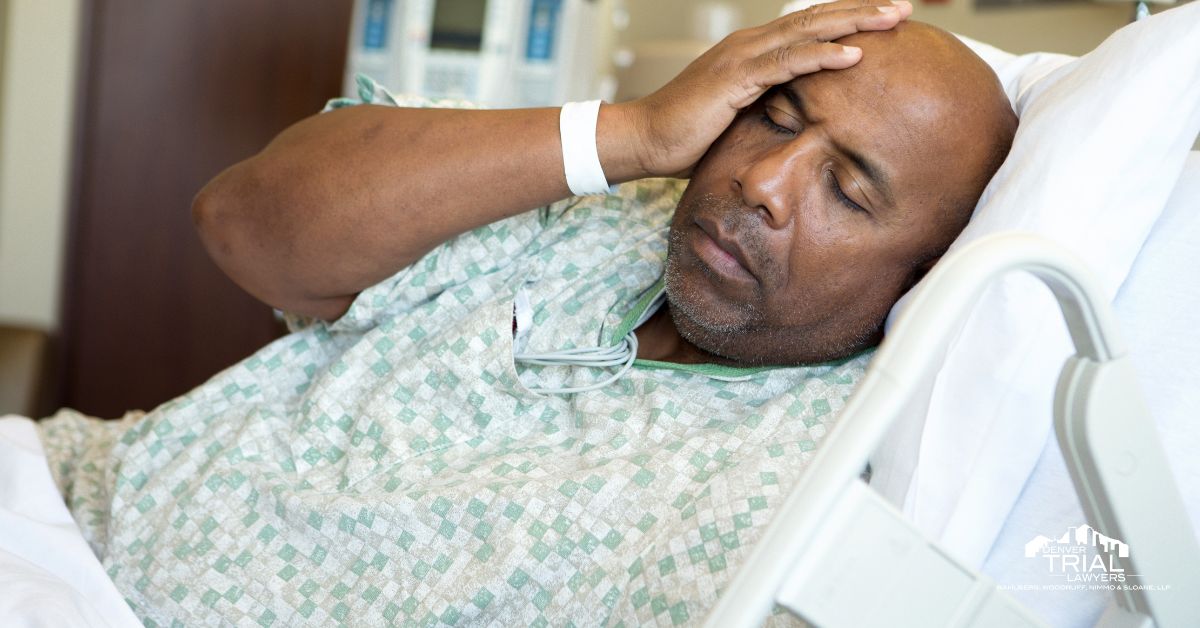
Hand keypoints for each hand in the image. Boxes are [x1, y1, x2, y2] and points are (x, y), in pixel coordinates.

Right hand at [617, 0, 911, 177]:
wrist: (643, 139)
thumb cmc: (685, 134)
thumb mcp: (735, 116)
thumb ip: (765, 108)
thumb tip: (796, 121)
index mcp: (750, 51)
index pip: (807, 26)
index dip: (846, 19)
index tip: (883, 19)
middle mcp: (748, 45)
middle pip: (814, 18)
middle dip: (862, 11)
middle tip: (904, 7)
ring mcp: (741, 58)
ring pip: (807, 32)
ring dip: (853, 25)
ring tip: (892, 20)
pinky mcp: (735, 80)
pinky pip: (787, 63)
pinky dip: (822, 56)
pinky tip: (853, 55)